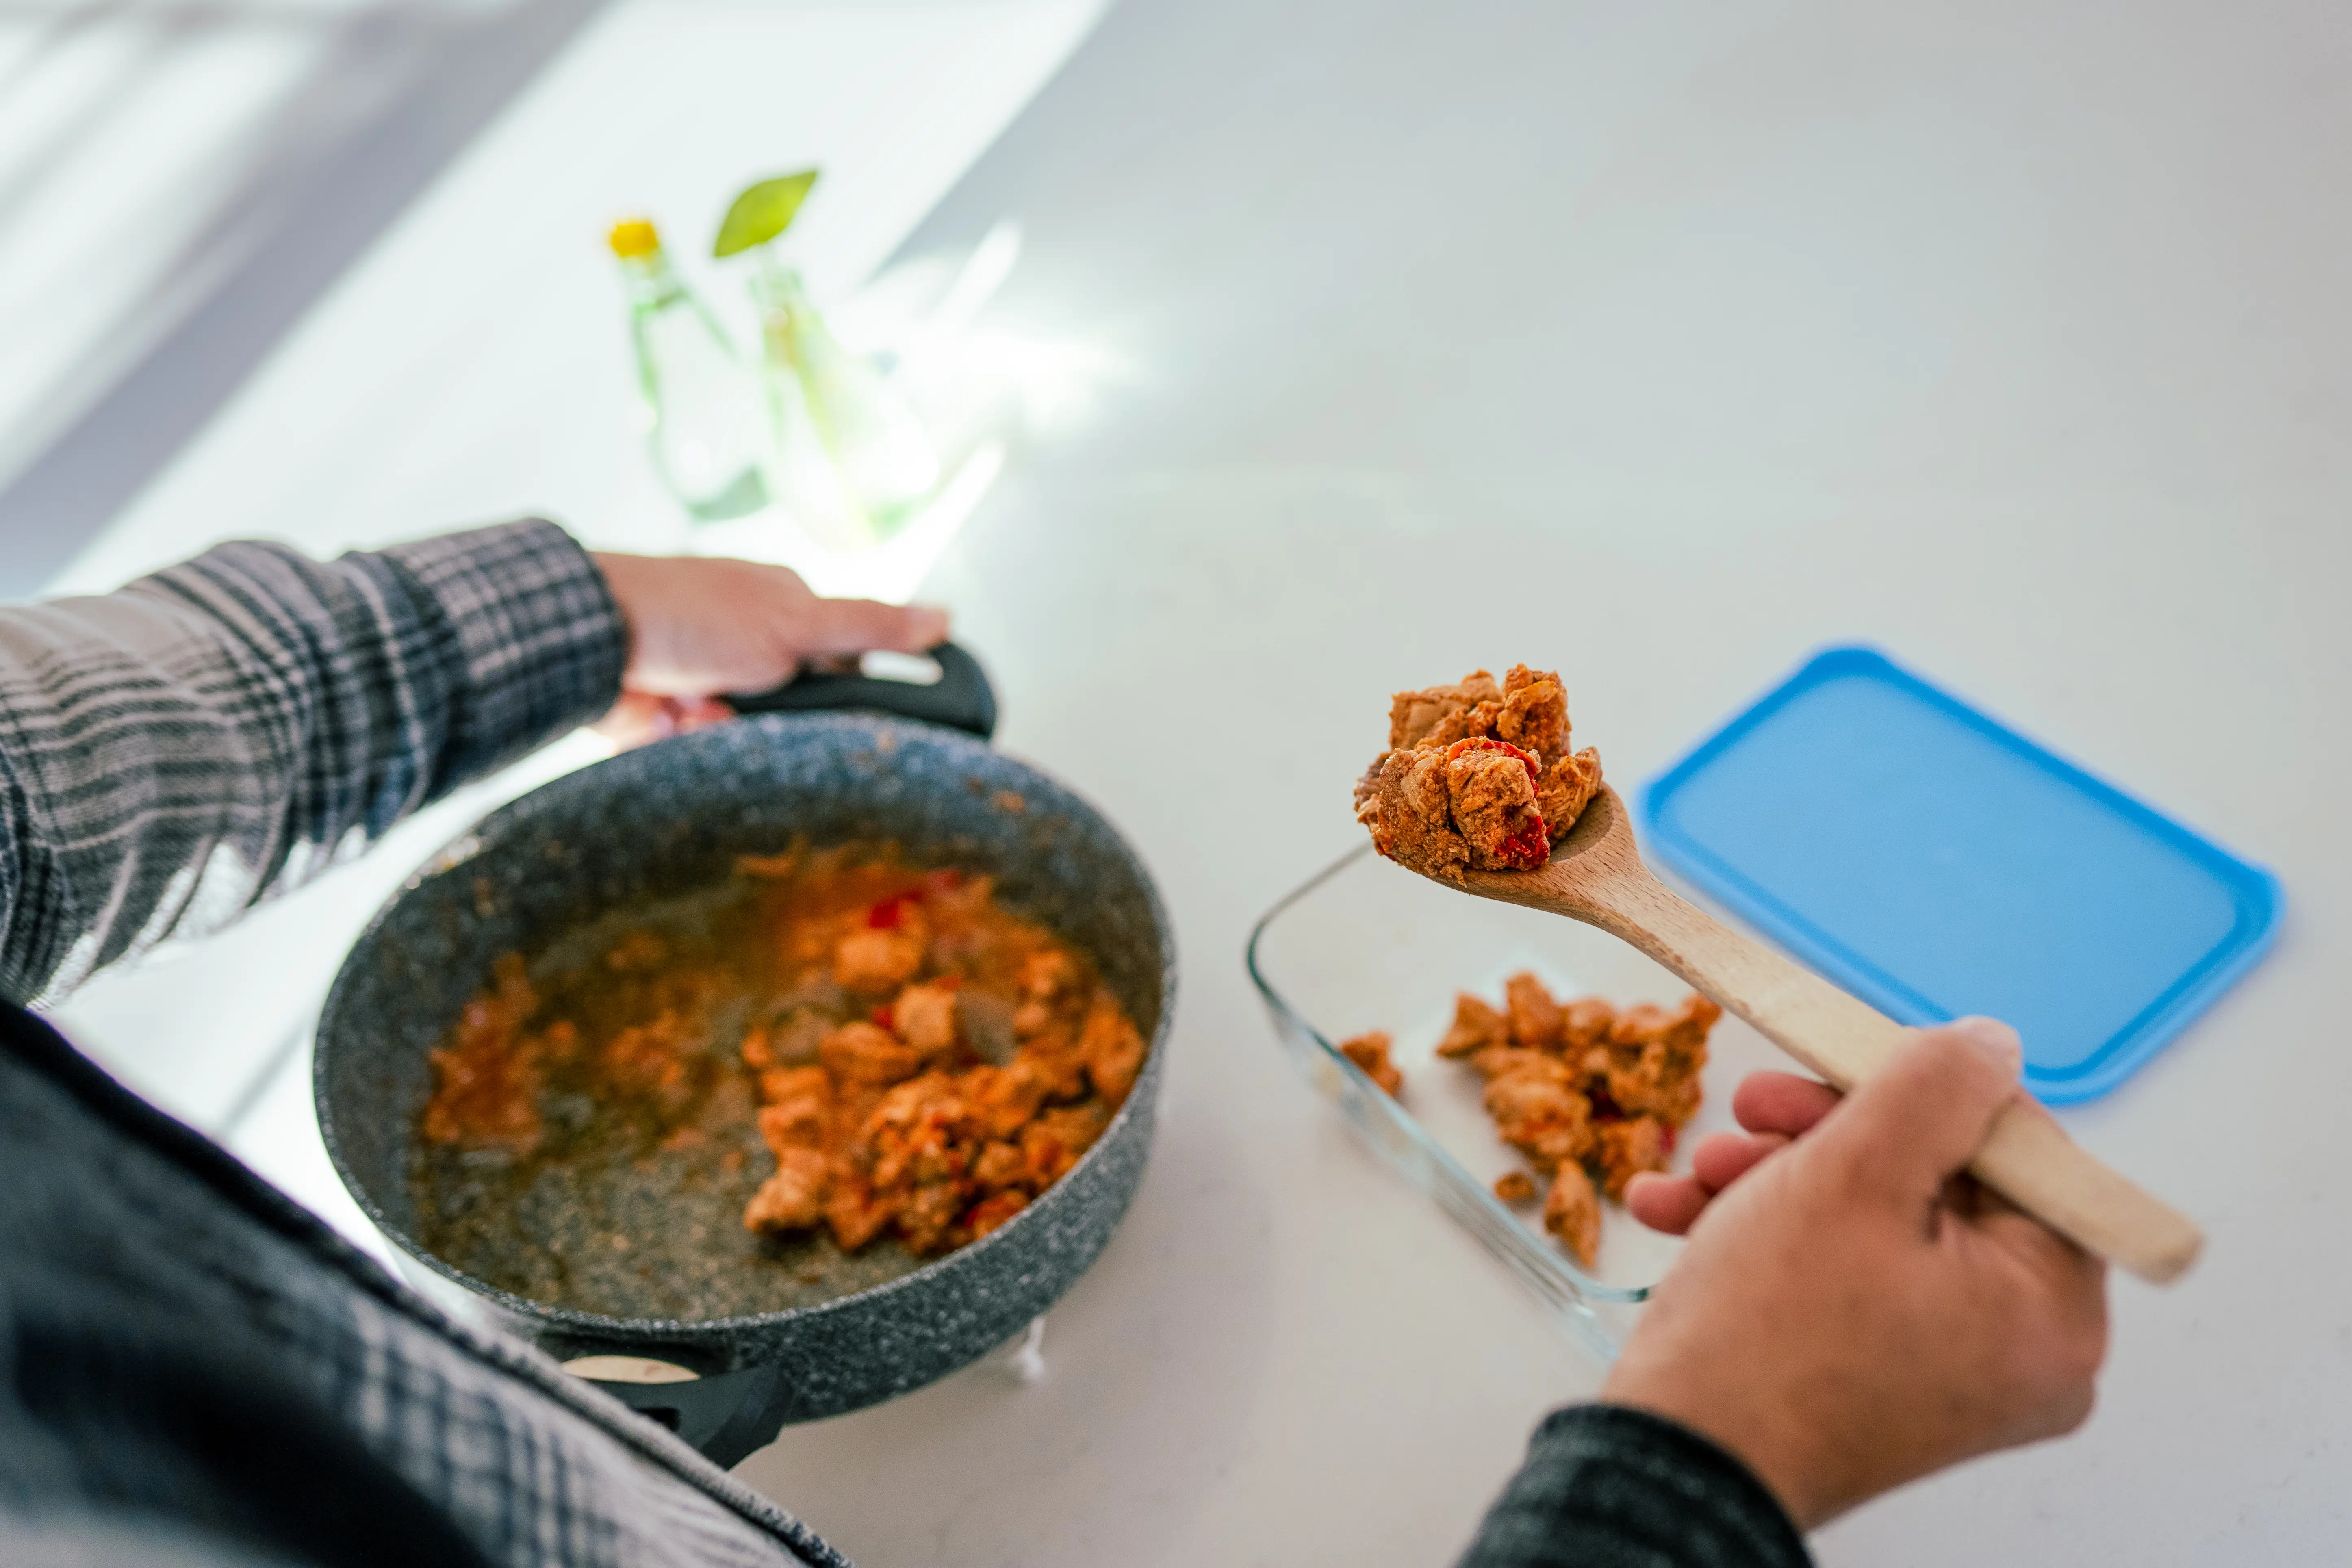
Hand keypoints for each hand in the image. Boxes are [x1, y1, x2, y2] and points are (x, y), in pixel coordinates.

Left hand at [590, 554, 947, 746]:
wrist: (588, 639)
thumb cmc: (689, 612)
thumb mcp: (795, 620)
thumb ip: (871, 626)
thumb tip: (946, 618)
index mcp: (784, 613)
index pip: (841, 668)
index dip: (833, 692)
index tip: (823, 705)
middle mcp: (747, 645)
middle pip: (792, 713)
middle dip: (769, 720)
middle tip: (743, 703)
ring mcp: (706, 680)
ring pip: (744, 738)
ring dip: (719, 731)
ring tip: (692, 708)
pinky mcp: (668, 716)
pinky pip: (694, 752)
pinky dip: (680, 741)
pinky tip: (664, 717)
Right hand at [1602, 1019, 2108, 1528]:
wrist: (1678, 1463)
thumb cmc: (1770, 1339)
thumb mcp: (1853, 1170)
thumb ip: (1934, 1088)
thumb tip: (1988, 1045)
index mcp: (2053, 1309)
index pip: (2015, 1151)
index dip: (1917, 1093)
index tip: (1830, 1071)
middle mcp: (2021, 1352)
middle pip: (1938, 1185)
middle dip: (1822, 1139)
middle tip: (1748, 1114)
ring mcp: (1952, 1373)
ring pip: (1876, 1225)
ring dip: (1777, 1181)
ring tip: (1699, 1176)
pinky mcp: (1885, 1382)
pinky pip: (1846, 1280)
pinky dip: (1770, 1238)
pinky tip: (1687, 1213)